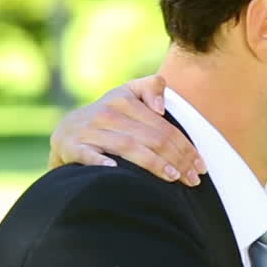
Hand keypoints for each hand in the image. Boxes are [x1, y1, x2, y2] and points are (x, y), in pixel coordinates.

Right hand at [48, 74, 206, 185]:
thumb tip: (161, 107)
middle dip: (177, 159)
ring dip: (153, 163)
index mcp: (123, 99)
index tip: (201, 166)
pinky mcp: (72, 147)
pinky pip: (89, 156)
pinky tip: (116, 171)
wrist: (66, 130)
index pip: (163, 127)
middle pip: (151, 138)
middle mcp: (107, 113)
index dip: (185, 146)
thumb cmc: (109, 116)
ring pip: (128, 147)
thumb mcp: (127, 94)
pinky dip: (101, 163)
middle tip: (193, 180)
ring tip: (173, 177)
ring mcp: (89, 131)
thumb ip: (150, 87)